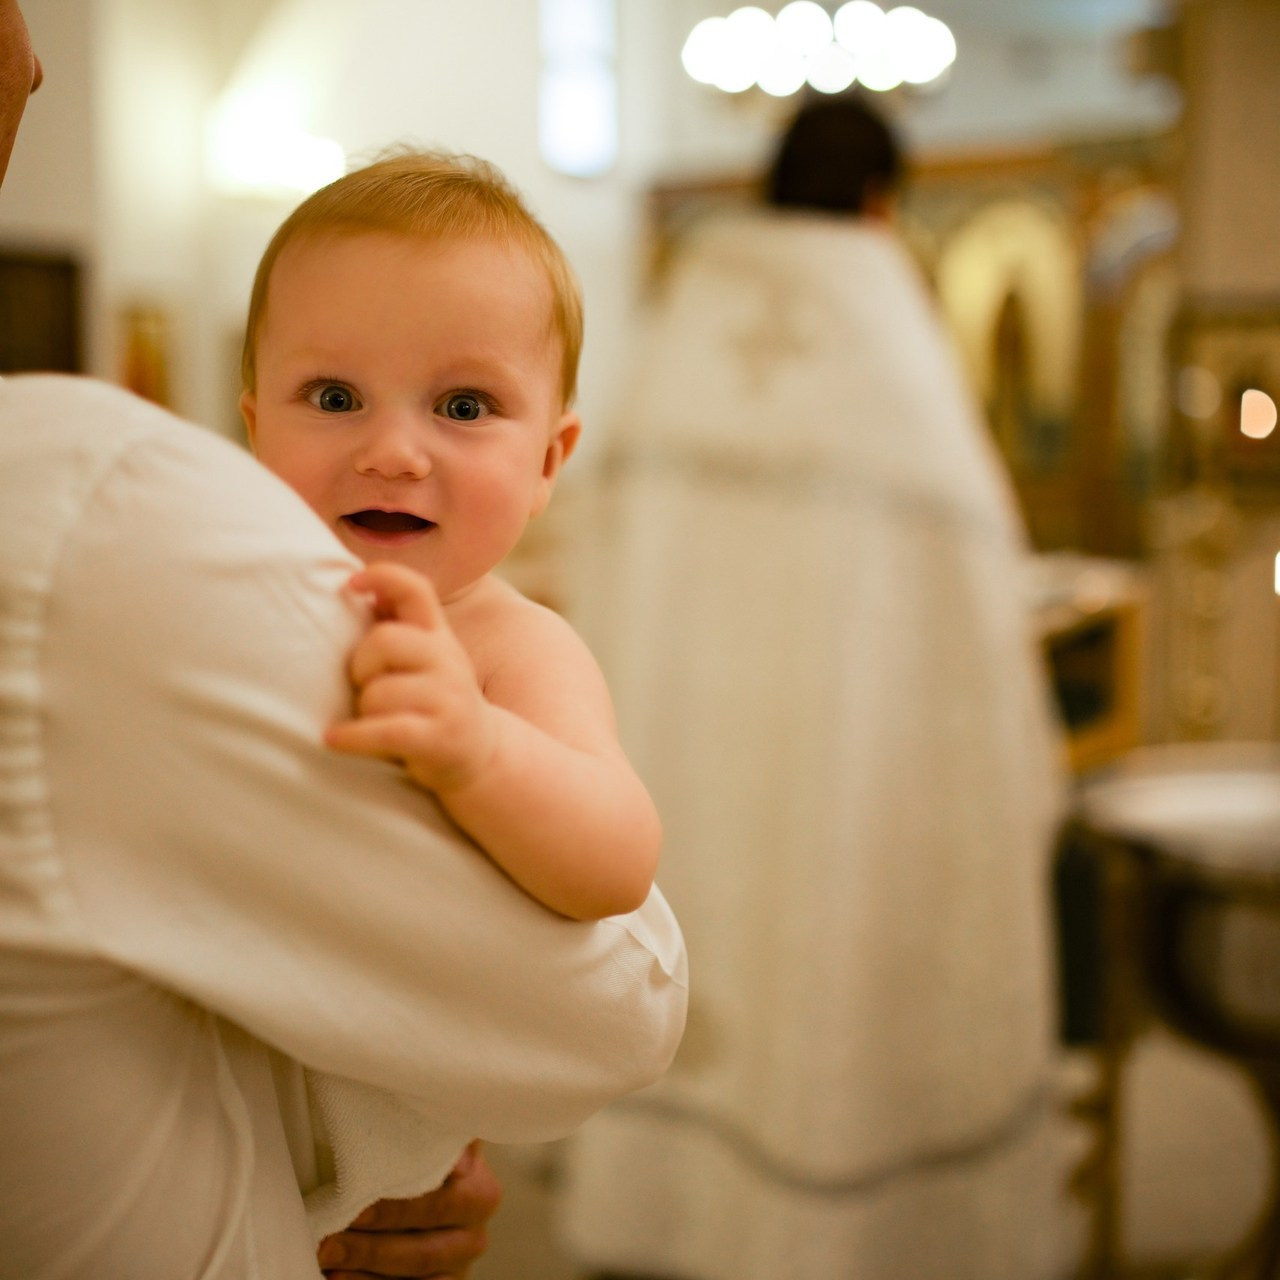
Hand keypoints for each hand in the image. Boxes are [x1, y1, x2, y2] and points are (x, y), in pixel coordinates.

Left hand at [317, 1140, 502, 1278]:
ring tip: (327, 1257)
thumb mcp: (431, 1140)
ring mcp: (458, 1267)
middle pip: (424, 1250)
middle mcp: (475, 1234)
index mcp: (480, 1191)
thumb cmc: (418, 1162)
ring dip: (365, 1270)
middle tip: (329, 1239)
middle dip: (371, 1247)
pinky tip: (340, 1277)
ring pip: (414, 1277)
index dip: (399, 1208)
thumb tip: (436, 1126)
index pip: (443, 1203)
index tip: (358, 1205)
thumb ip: (435, 1132)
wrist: (423, 1195)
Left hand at [327, 562, 496, 792]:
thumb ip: (398, 625)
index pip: (417, 590)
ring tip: (369, 719)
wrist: (484, 754)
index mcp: (439, 636)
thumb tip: (359, 580)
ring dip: (362, 710)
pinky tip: (334, 738)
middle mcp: (448, 660)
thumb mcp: (426, 659)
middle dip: (360, 664)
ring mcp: (448, 699)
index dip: (384, 576)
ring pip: (379, 692)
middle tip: (363, 684)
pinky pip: (386, 730)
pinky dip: (353, 736)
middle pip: (385, 640)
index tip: (352, 583)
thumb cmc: (435, 701)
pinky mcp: (440, 737)